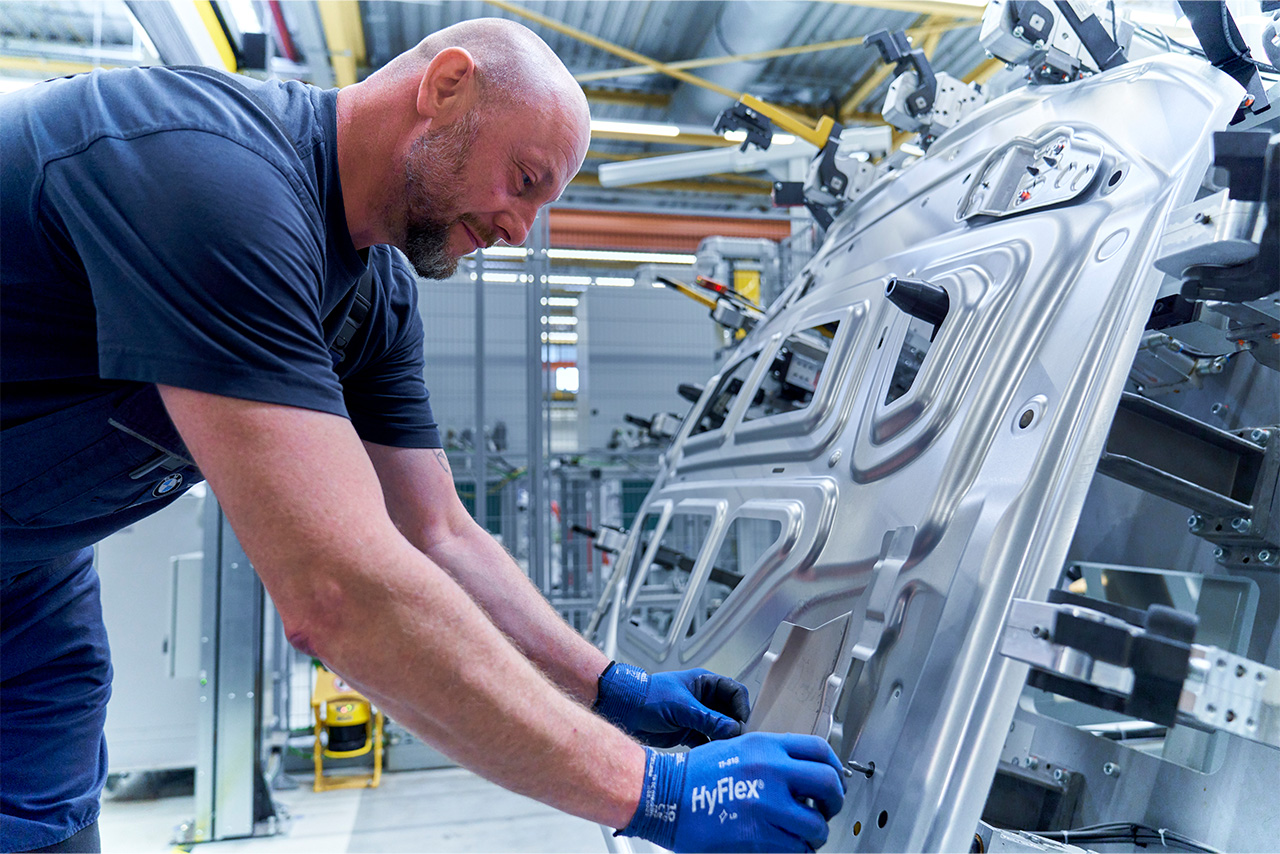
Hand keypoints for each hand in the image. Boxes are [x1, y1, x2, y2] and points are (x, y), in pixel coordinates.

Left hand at [593, 662, 749, 747]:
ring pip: (720, 729)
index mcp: (704, 683)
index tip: (742, 724)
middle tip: (739, 742)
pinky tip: (713, 756)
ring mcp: (697, 716)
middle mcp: (704, 699)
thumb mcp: (681, 706)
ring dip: (724, 739)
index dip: (741, 708)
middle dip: (735, 727)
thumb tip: (733, 728)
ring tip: (727, 752)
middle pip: (730, 713)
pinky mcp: (688, 732)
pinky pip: (707, 740)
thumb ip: (707, 718)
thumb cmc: (647, 697)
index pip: (734, 693)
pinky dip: (711, 748)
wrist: (623, 710)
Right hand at [617, 732, 845, 852]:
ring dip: (815, 833)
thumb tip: (802, 772)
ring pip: (817, 825)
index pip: (820, 750)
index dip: (835, 768)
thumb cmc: (695, 775)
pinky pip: (797, 848)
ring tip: (803, 833)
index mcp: (766, 747)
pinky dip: (798, 850)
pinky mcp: (759, 835)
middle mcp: (771, 771)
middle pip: (828, 784)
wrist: (666, 796)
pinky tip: (787, 844)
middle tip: (825, 810)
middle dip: (833, 802)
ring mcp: (767, 805)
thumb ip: (772, 756)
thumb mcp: (738, 749)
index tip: (834, 779)